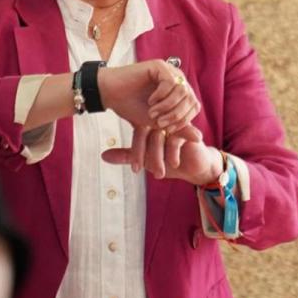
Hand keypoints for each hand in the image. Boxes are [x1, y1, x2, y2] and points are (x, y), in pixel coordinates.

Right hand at [98, 59, 200, 131]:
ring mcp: (169, 71)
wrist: (110, 95)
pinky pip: (170, 83)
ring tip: (152, 113)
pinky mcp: (159, 66)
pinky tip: (150, 102)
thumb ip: (178, 128)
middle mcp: (176, 79)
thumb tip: (199, 138)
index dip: (183, 120)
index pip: (194, 106)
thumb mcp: (158, 122)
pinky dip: (161, 96)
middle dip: (176, 115)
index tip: (166, 128)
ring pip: (182, 91)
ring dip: (168, 107)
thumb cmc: (132, 107)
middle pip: (191, 98)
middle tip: (159, 123)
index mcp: (179, 91)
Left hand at [101, 125, 223, 185]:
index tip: (137, 170)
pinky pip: (174, 139)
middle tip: (149, 174)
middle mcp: (160, 123)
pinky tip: (174, 163)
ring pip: (159, 138)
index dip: (136, 153)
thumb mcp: (146, 160)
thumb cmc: (168, 160)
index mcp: (149, 126)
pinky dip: (173, 153)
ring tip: (160, 174)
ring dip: (159, 158)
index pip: (137, 134)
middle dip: (147, 158)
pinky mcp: (186, 131)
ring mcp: (173, 125)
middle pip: (147, 135)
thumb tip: (103, 156)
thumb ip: (126, 156)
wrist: (194, 166)